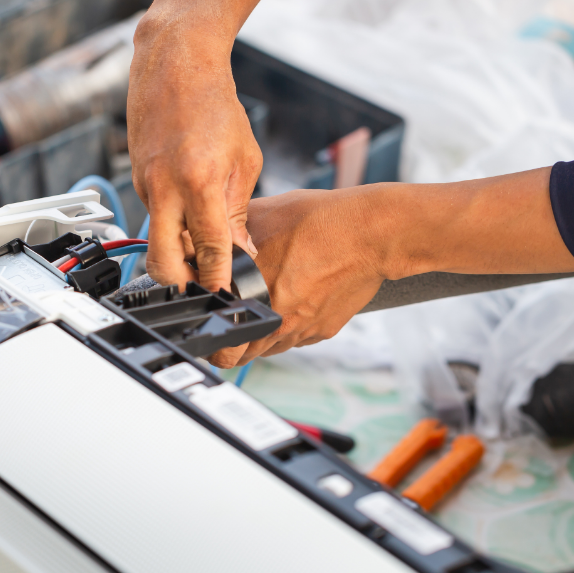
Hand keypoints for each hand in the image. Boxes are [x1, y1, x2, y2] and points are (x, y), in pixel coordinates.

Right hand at [128, 25, 261, 290]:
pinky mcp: (136, 180)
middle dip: (180, 284)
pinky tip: (191, 214)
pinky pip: (154, 216)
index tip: (226, 297)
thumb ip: (238, 209)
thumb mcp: (244, 159)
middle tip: (203, 289)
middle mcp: (164, 188)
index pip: (208, 248)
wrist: (174, 64)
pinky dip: (172, 224)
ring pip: (156, 239)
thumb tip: (239, 250)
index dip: (218, 279)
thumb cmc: (214, 104)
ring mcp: (144, 185)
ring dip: (178, 252)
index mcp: (198, 181)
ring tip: (205, 251)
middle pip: (161, 261)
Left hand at [210, 189, 386, 367]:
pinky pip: (297, 338)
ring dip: (259, 338)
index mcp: (254, 297)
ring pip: (269, 349)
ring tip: (261, 309)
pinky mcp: (323, 330)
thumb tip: (203, 236)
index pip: (221, 341)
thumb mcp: (261, 216)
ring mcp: (302, 330)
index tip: (211, 326)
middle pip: (242, 355)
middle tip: (229, 324)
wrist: (370, 233)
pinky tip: (291, 301)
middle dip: (232, 344)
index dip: (212, 336)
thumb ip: (228, 234)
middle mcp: (278, 321)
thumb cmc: (319, 221)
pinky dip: (288, 328)